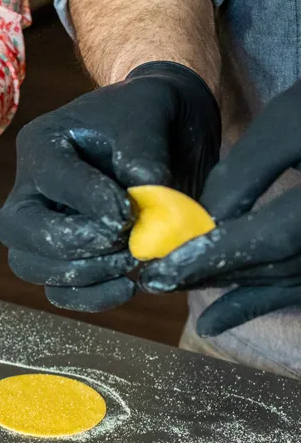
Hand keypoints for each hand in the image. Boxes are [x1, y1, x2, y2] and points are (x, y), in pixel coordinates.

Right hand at [0, 61, 218, 311]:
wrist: (165, 132)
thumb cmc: (149, 117)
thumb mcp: (150, 116)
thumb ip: (144, 155)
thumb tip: (145, 201)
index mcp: (41, 145)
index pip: (50, 179)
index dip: (89, 201)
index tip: (131, 213)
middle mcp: (29, 188)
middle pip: (18, 229)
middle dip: (70, 243)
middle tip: (122, 242)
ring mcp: (39, 226)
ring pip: (29, 265)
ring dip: (79, 274)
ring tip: (129, 263)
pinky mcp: (62, 256)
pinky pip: (57, 291)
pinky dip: (88, 297)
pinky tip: (128, 287)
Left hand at [141, 79, 300, 334]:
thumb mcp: (291, 119)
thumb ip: (247, 170)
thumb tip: (202, 220)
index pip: (271, 238)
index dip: (216, 255)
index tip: (164, 264)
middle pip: (275, 266)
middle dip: (213, 274)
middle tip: (155, 279)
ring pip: (286, 280)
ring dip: (228, 288)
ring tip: (174, 288)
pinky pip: (297, 286)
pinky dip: (256, 302)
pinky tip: (211, 323)